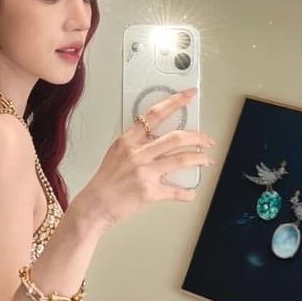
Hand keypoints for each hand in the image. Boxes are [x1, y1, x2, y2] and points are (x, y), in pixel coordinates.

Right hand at [73, 89, 214, 229]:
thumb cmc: (105, 181)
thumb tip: (159, 139)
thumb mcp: (116, 153)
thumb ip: (136, 144)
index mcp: (128, 140)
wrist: (94, 205)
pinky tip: (191, 191)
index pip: (154, 114)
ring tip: (206, 160)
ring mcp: (144, 173)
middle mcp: (137, 154)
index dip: (174, 102)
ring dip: (199, 159)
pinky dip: (187, 192)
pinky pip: (176, 191)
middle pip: (176, 138)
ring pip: (181, 160)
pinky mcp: (149, 192)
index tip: (187, 95)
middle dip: (197, 137)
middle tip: (206, 140)